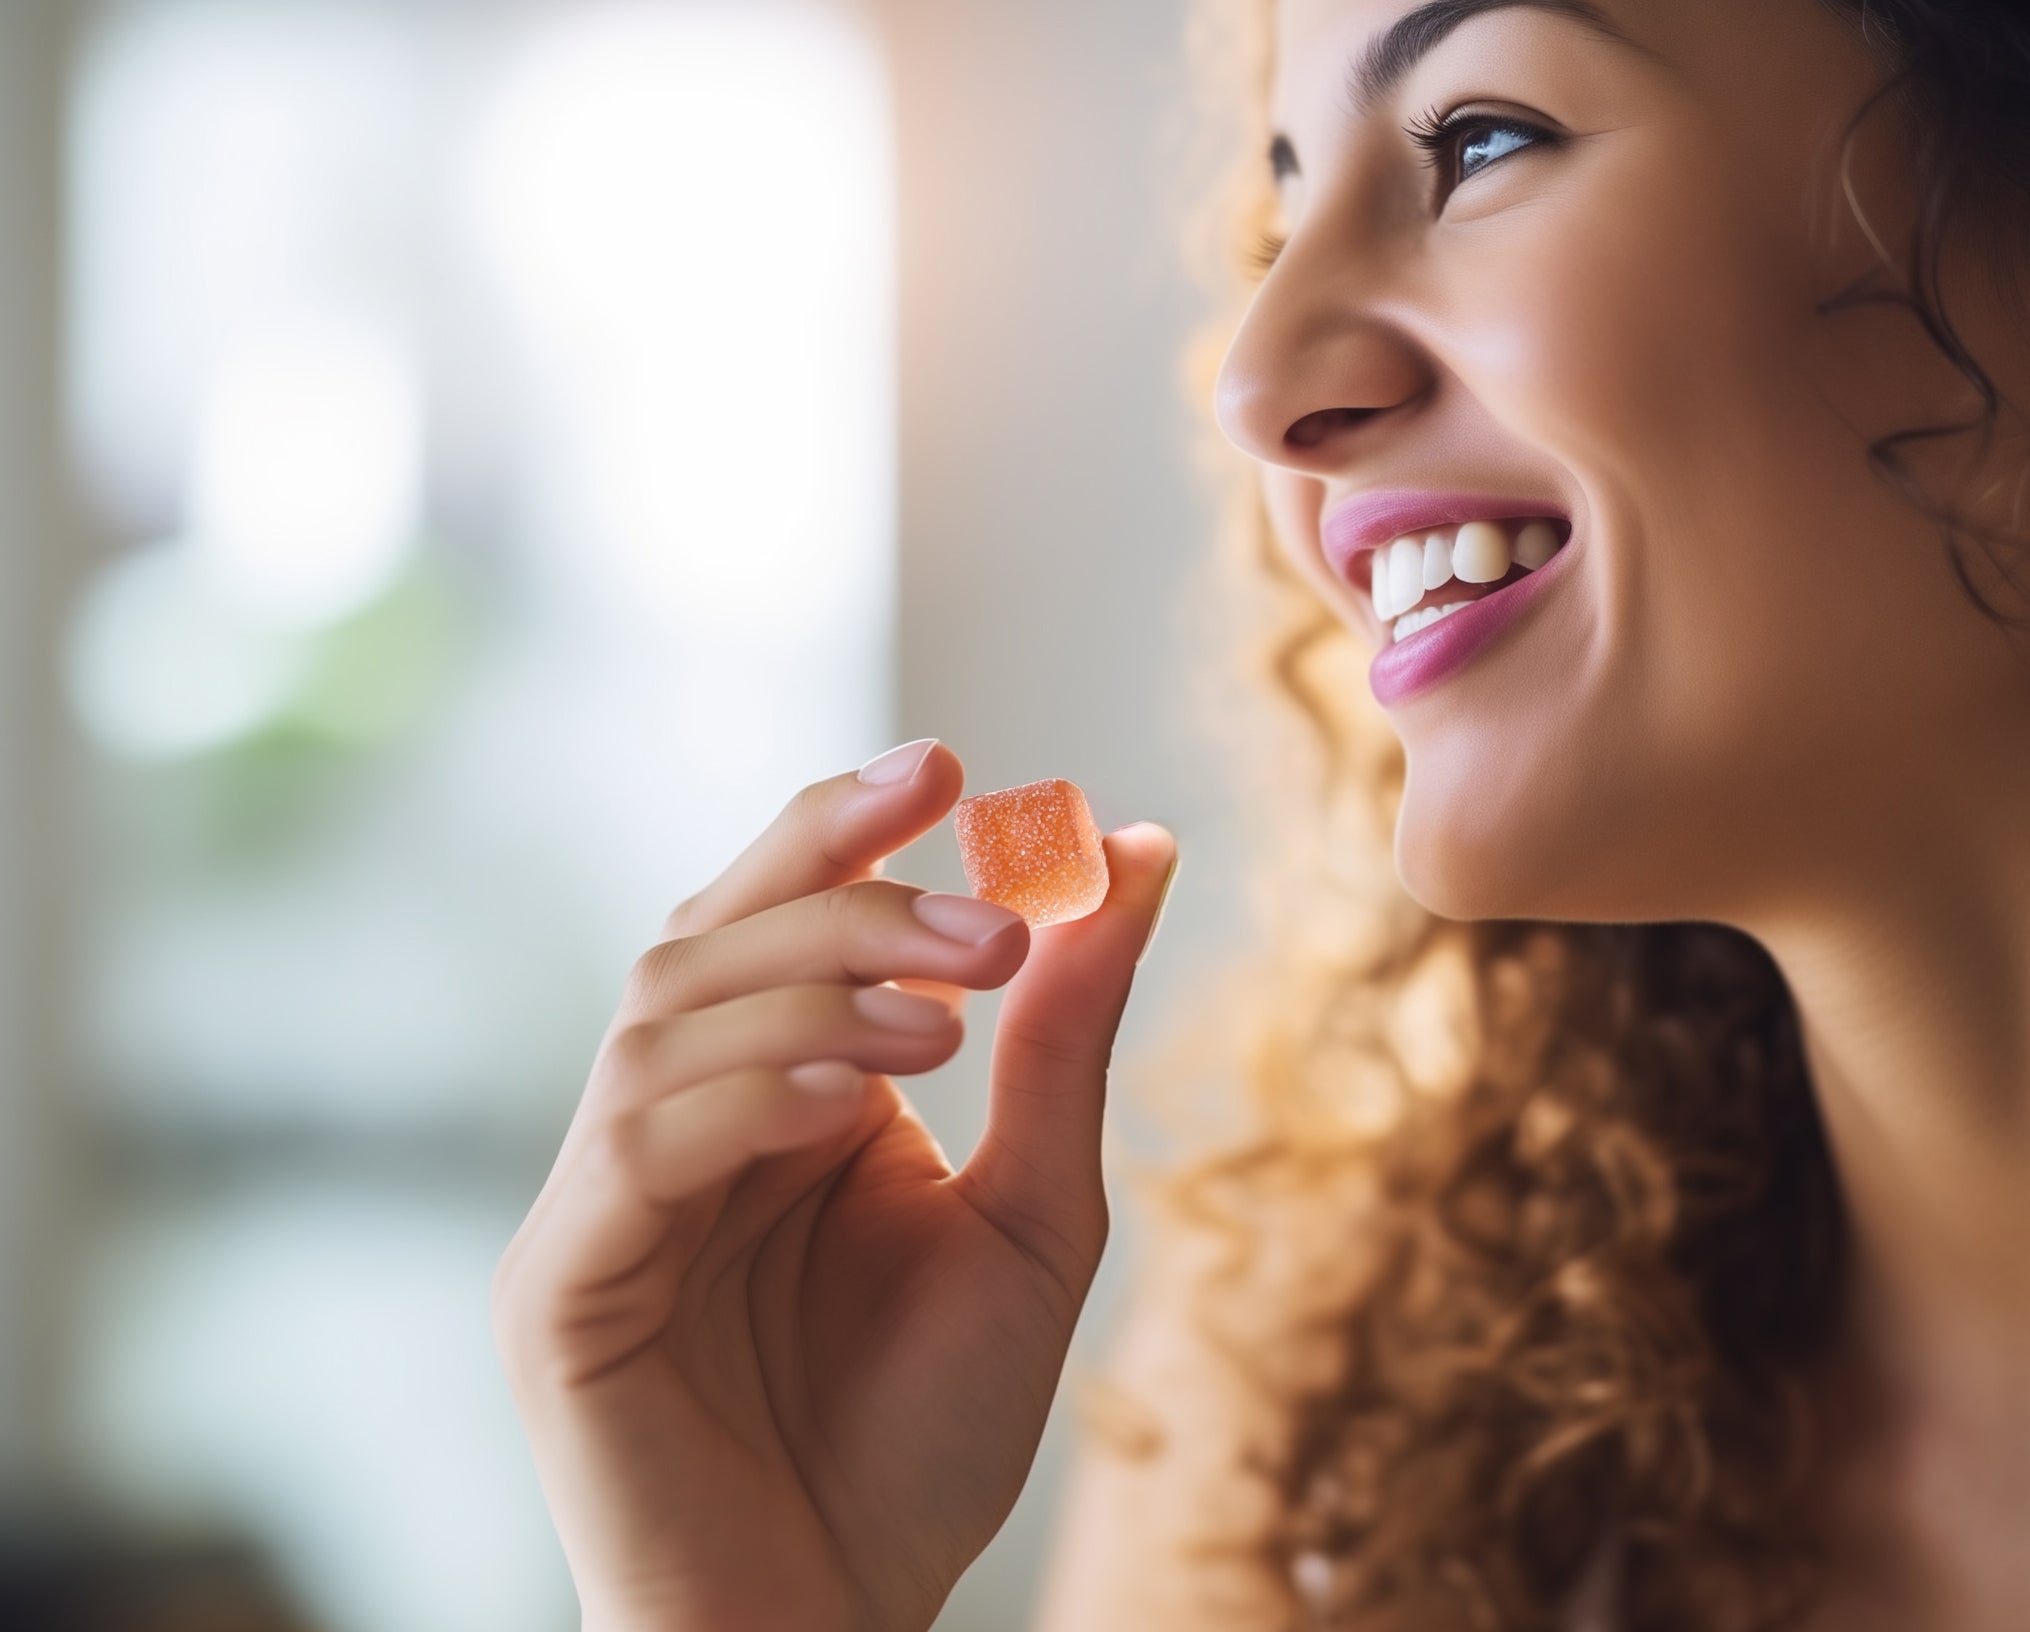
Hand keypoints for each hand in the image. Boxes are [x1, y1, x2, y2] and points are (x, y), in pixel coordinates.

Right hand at [492, 740, 1177, 1631]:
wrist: (840, 1624)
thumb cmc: (924, 1435)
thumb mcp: (1034, 1213)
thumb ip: (1063, 1040)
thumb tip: (1134, 851)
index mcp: (768, 1096)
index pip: (775, 915)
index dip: (843, 827)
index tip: (957, 766)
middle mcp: (670, 1126)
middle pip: (707, 936)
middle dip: (843, 892)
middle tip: (988, 907)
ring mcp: (604, 1201)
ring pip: (663, 1014)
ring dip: (814, 981)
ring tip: (953, 1008)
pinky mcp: (560, 1287)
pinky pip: (637, 1144)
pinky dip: (750, 1089)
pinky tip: (857, 1096)